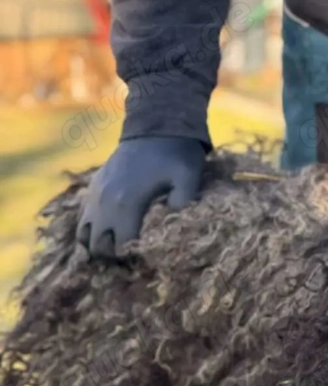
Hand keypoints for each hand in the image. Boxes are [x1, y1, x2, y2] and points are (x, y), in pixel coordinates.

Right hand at [76, 136, 206, 258]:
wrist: (156, 124)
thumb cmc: (176, 154)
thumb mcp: (188, 178)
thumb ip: (184, 205)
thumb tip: (177, 235)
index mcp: (127, 204)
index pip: (121, 249)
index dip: (134, 261)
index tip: (150, 261)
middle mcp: (105, 204)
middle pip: (99, 248)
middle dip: (115, 260)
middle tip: (136, 261)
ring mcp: (96, 196)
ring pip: (84, 237)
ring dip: (100, 248)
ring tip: (120, 251)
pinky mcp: (94, 188)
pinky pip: (82, 220)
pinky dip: (91, 233)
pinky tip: (110, 235)